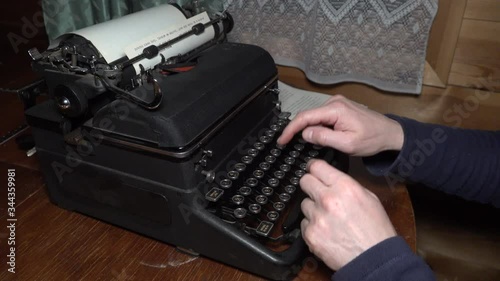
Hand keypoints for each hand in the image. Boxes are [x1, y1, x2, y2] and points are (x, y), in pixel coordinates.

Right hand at [277, 95, 403, 155]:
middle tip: (288, 144)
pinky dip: (317, 126)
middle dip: (297, 130)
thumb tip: (305, 133)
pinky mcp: (340, 107)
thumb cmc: (372, 140)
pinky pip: (322, 116)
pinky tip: (318, 137)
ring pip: (314, 116)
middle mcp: (334, 102)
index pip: (305, 117)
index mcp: (335, 109)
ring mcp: (337, 103)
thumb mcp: (347, 143)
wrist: (390, 133)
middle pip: (308, 115)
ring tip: (306, 143)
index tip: (281, 140)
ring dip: (309, 129)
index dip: (290, 129)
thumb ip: (324, 137)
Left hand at [300, 159, 396, 270]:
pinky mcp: (310, 234)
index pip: (317, 166)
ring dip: (313, 209)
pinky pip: (304, 223)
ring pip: (304, 204)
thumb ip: (346, 185)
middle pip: (305, 181)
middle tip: (318, 192)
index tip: (312, 169)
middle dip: (310, 185)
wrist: (373, 259)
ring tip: (329, 219)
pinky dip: (313, 226)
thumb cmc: (375, 230)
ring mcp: (317, 217)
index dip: (314, 167)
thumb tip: (331, 179)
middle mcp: (328, 199)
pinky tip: (327, 231)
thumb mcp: (369, 198)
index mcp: (344, 187)